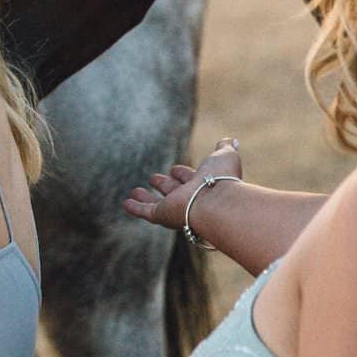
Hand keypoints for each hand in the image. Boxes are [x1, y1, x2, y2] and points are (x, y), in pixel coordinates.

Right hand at [123, 136, 241, 231]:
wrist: (217, 202)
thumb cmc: (222, 178)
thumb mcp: (224, 157)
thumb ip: (225, 149)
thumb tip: (231, 141)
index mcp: (204, 185)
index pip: (191, 179)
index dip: (183, 173)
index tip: (174, 169)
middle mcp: (190, 198)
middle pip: (174, 191)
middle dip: (165, 185)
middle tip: (154, 179)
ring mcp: (175, 208)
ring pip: (158, 203)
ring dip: (146, 197)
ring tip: (135, 191)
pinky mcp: (162, 215)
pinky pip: (146, 211)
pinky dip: (135, 207)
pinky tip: (126, 203)